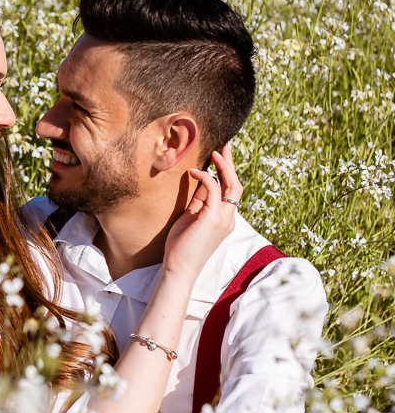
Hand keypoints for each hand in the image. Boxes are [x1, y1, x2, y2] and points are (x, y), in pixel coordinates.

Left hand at [162, 145, 242, 280]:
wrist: (178, 269)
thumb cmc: (181, 246)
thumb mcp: (191, 217)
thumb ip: (199, 201)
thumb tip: (201, 180)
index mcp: (224, 218)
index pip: (230, 191)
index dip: (226, 171)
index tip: (220, 155)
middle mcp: (228, 218)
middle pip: (235, 184)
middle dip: (230, 163)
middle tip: (224, 143)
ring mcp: (223, 219)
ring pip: (232, 185)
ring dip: (224, 166)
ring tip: (214, 151)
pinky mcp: (212, 218)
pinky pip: (214, 190)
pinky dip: (205, 177)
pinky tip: (192, 172)